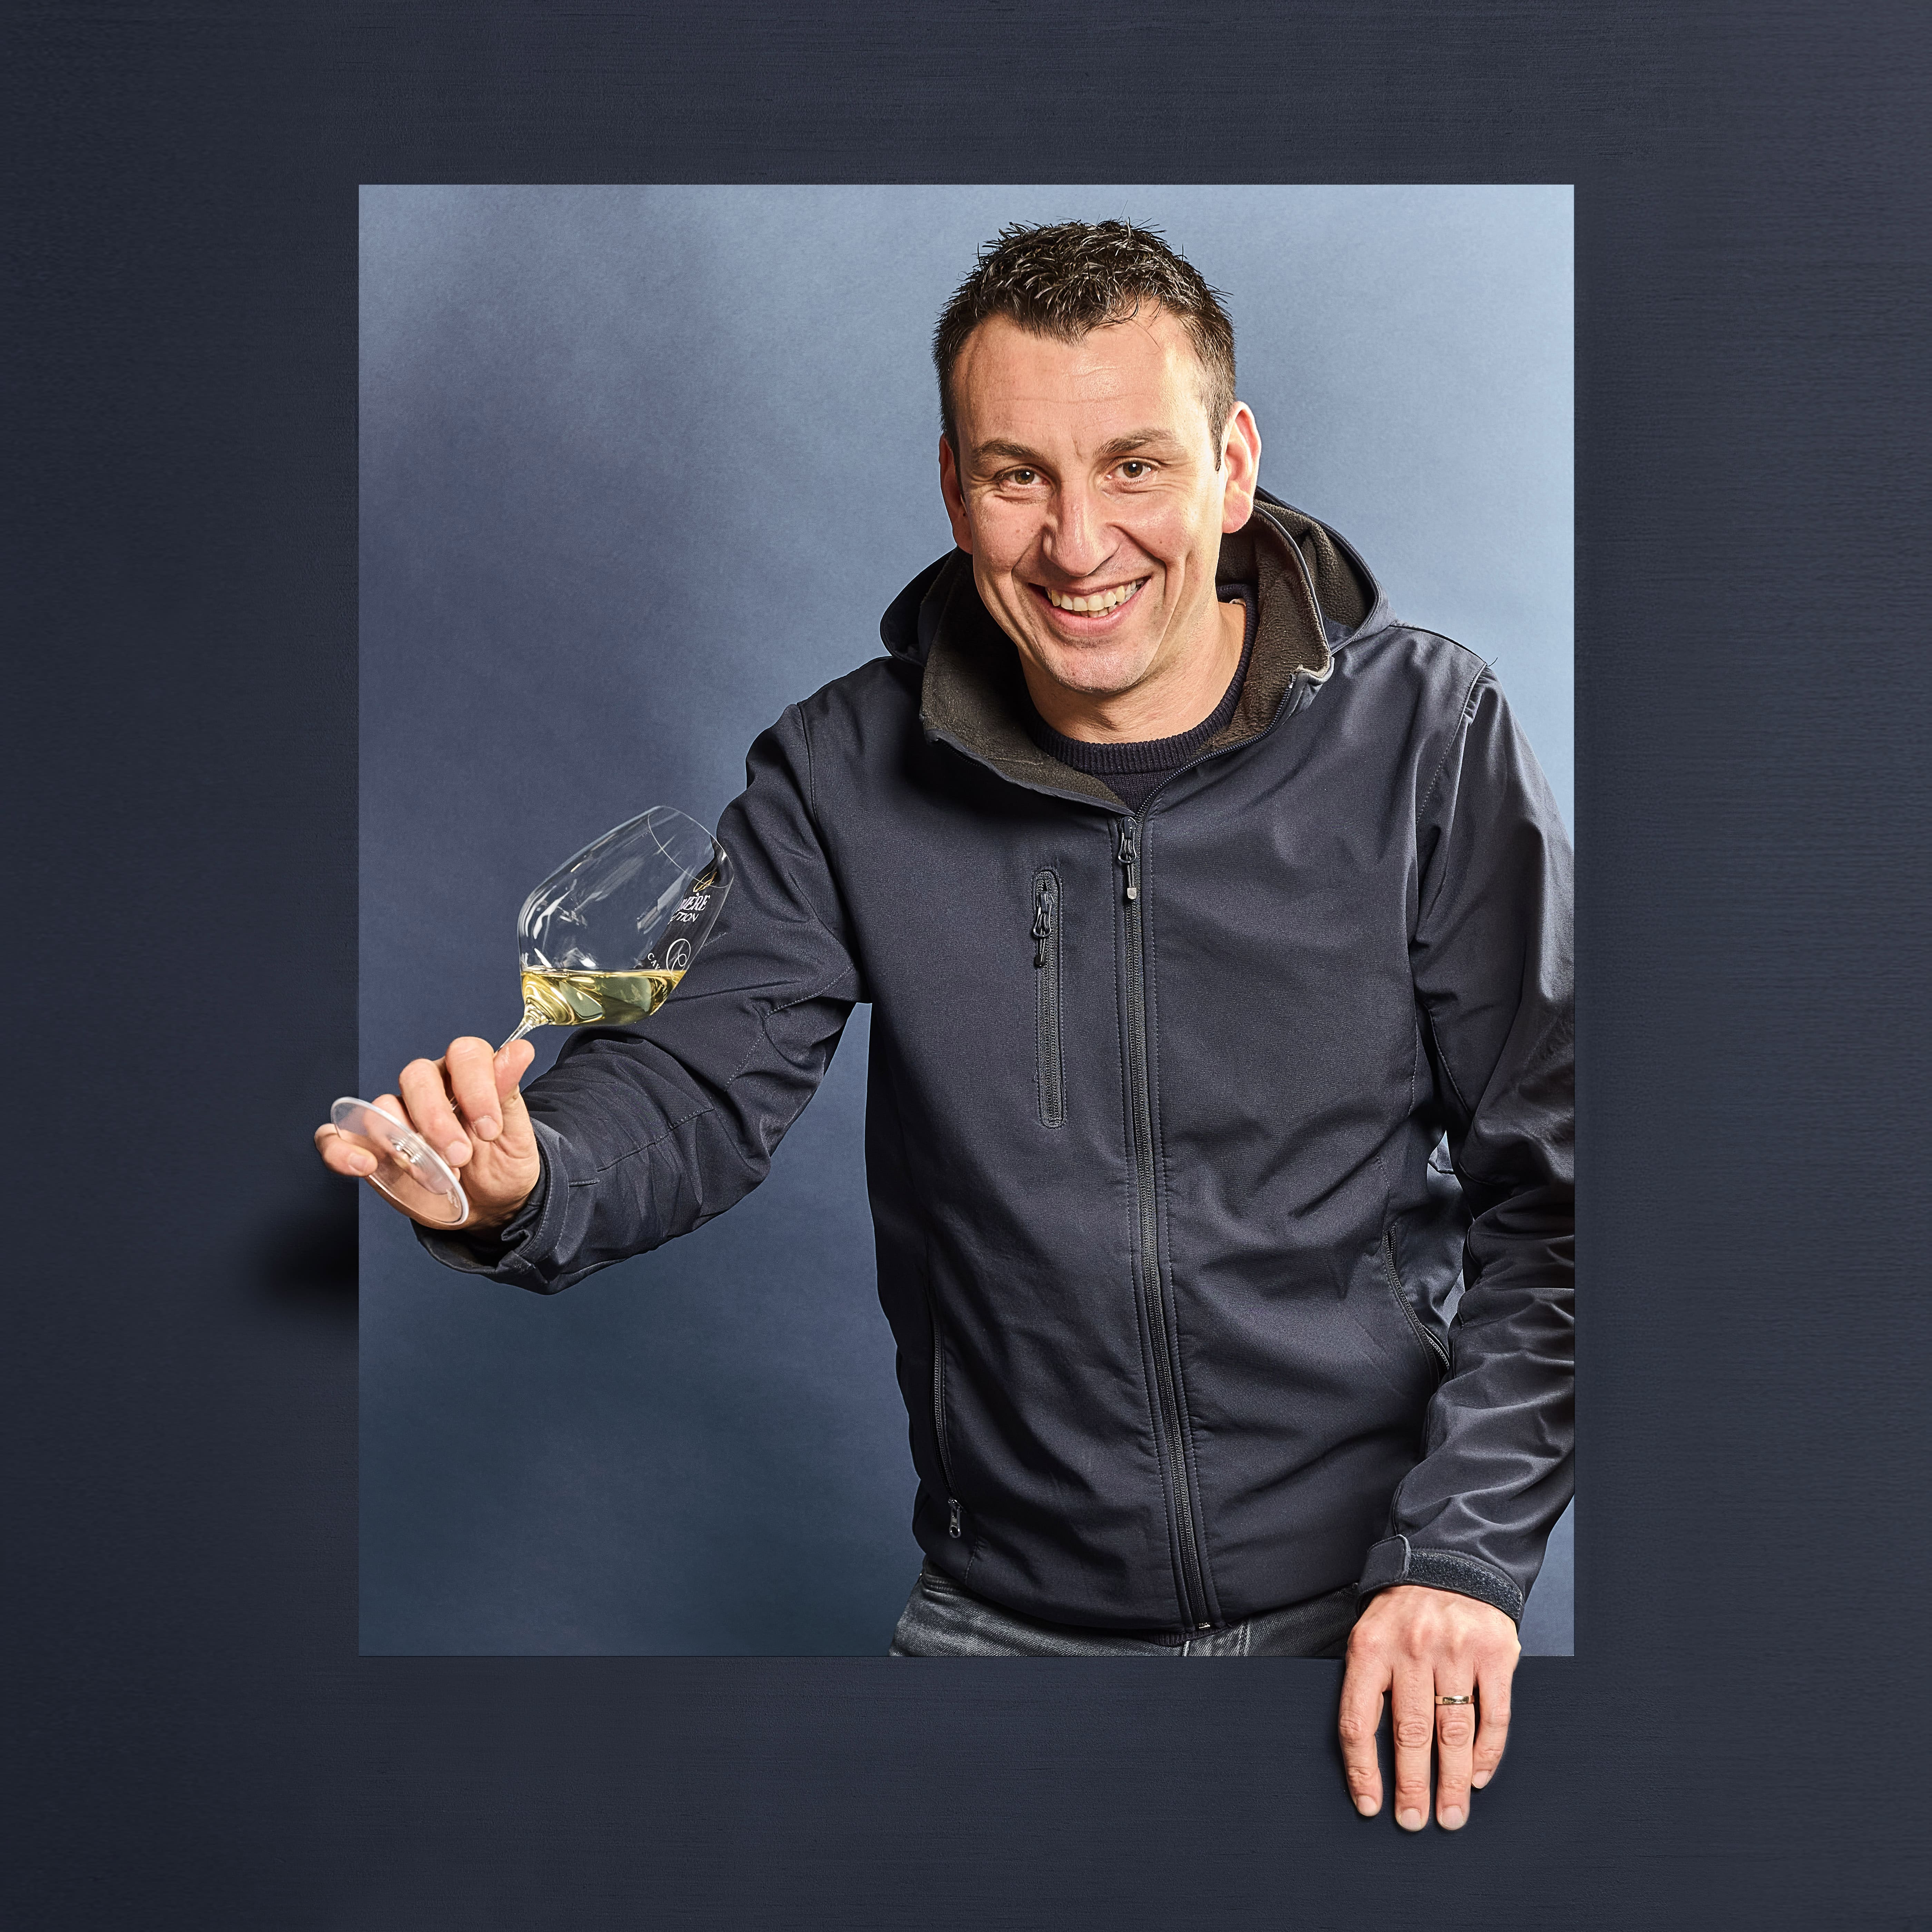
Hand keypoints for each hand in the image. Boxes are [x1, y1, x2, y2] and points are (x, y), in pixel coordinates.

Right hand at [315, 1036, 540, 1230]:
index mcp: (467, 1075)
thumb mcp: (516, 1134)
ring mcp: (396, 1117)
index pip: (464, 1053)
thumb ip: (508, 1093)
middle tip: (460, 1155)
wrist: (489, 1204)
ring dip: (405, 1142)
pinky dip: (340, 1149)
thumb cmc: (503, 1163)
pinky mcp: (370, 1147)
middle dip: (437, 1118)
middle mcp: (429, 1088)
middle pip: (417, 1076)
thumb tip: (520, 1050)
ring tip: (436, 1176)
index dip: (476, 1087)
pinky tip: (364, 1165)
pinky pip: (337, 1136)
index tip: (490, 1129)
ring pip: (382, 1105)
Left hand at [1339, 1583, 1520, 1830]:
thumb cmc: (1403, 1608)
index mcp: (1371, 1647)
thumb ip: (1368, 1682)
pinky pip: (1493, 1714)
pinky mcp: (1495, 1652)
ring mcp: (1456, 1651)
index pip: (1359, 1720)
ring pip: (1453, 1731)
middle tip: (1414, 1822)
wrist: (1451, 1559)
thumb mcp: (1370, 1632)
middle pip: (1410, 1733)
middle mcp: (1412, 1649)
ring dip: (1453, 1781)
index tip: (1370, 1805)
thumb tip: (1364, 1753)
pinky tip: (1479, 1776)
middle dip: (1413, 1786)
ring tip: (1452, 1814)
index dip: (1362, 1769)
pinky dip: (1488, 1752)